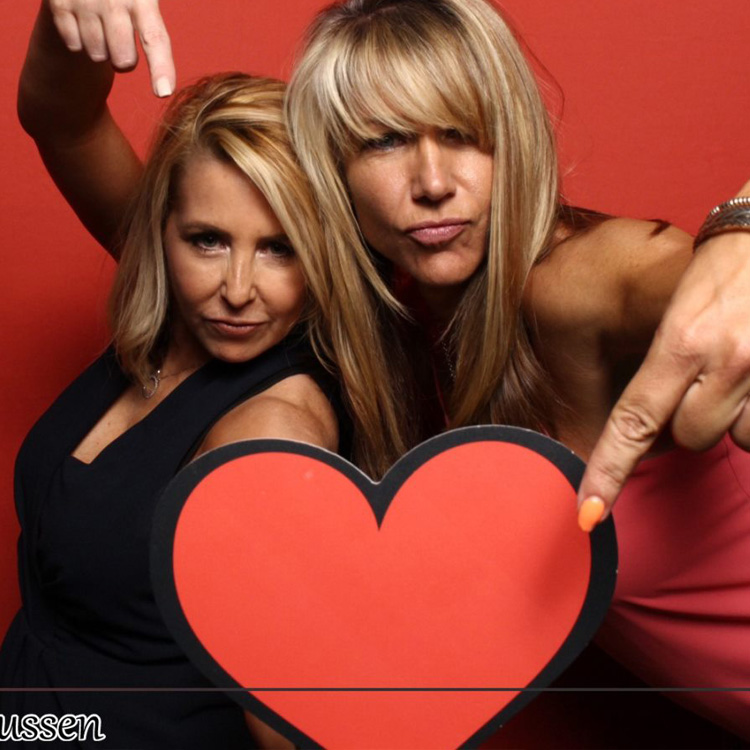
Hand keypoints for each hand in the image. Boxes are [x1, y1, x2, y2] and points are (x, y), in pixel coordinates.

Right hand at [48, 0, 174, 95]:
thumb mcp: (144, 2)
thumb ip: (155, 32)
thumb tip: (171, 79)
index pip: (155, 37)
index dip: (161, 67)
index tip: (164, 92)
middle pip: (124, 60)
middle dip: (124, 60)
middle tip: (121, 40)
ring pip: (98, 55)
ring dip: (101, 48)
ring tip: (100, 24)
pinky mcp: (57, 2)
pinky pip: (74, 45)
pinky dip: (79, 40)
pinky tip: (80, 20)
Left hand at [577, 180, 749, 530]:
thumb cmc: (730, 265)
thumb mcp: (683, 308)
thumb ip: (670, 364)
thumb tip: (663, 419)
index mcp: (681, 343)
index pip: (633, 421)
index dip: (607, 471)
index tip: (588, 512)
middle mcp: (725, 363)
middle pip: (690, 438)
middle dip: (693, 419)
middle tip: (707, 375)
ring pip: (738, 438)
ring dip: (735, 416)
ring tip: (744, 367)